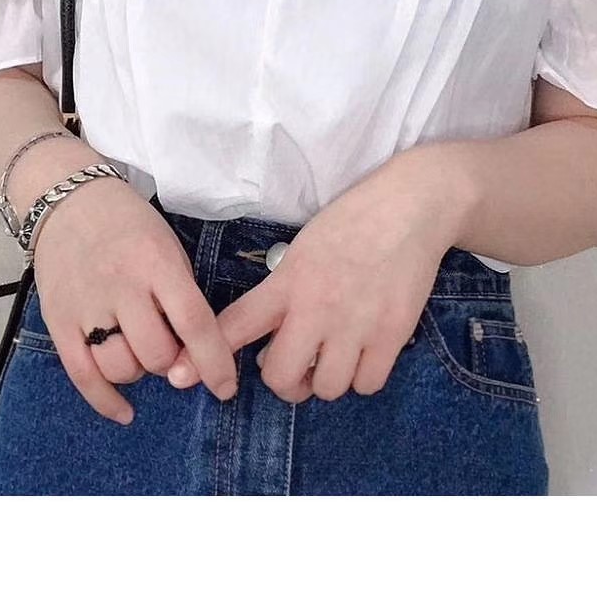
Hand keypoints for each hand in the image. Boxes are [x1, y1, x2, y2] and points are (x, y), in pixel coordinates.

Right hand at [32, 180, 238, 424]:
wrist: (67, 200)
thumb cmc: (127, 225)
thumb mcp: (167, 247)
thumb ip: (179, 295)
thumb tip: (194, 350)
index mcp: (156, 264)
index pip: (193, 323)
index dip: (214, 361)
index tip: (226, 388)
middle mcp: (121, 287)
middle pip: (156, 354)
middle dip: (171, 363)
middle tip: (168, 349)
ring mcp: (86, 306)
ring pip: (121, 368)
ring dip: (139, 372)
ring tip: (138, 352)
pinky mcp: (58, 321)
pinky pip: (82, 376)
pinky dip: (105, 401)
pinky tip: (124, 410)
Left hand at [166, 167, 458, 403]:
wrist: (409, 207)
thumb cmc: (352, 222)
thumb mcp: (303, 248)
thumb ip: (282, 289)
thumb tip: (267, 331)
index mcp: (288, 282)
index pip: (236, 326)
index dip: (205, 358)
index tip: (187, 375)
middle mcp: (317, 308)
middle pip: (281, 378)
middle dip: (284, 381)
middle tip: (296, 365)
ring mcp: (356, 324)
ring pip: (326, 389)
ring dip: (325, 381)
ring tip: (333, 357)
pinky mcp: (393, 333)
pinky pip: (368, 384)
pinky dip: (362, 377)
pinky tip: (363, 355)